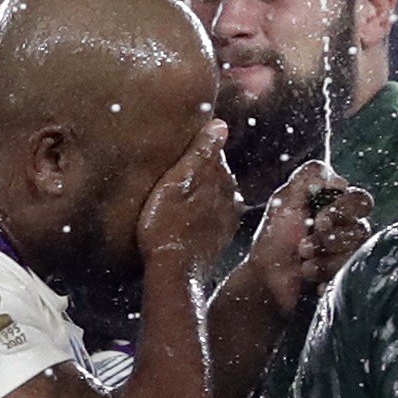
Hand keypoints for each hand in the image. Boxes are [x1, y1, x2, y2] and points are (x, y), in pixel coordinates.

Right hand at [137, 120, 241, 279]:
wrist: (172, 272)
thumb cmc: (167, 226)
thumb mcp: (176, 182)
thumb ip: (200, 153)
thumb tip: (220, 125)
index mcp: (221, 179)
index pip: (212, 152)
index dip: (193, 151)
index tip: (176, 154)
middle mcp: (230, 198)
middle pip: (215, 174)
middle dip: (198, 172)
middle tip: (172, 174)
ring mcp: (226, 219)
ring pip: (213, 195)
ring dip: (199, 193)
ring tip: (175, 196)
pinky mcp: (219, 238)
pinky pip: (211, 215)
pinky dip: (200, 212)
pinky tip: (185, 217)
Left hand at [241, 163, 374, 319]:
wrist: (267, 278)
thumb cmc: (275, 237)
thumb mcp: (284, 200)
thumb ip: (307, 179)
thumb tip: (340, 180)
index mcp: (337, 207)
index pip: (360, 201)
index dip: (343, 210)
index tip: (319, 220)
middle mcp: (349, 229)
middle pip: (363, 229)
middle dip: (332, 240)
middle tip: (305, 246)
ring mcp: (351, 254)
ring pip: (357, 254)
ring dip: (325, 260)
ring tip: (303, 263)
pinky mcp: (348, 276)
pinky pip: (353, 277)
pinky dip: (328, 278)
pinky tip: (312, 280)